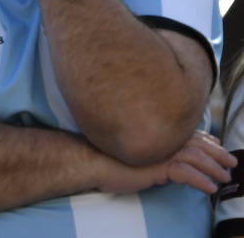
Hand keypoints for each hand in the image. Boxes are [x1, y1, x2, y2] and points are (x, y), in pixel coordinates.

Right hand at [98, 130, 235, 194]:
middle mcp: (158, 137)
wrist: (90, 160)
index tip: (217, 145)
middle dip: (216, 153)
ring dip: (213, 168)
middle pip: (196, 143)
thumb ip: (152, 150)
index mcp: (155, 132)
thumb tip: (166, 160)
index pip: (186, 133)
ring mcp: (158, 150)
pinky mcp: (156, 165)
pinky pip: (185, 173)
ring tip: (223, 178)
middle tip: (230, 162)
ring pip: (195, 157)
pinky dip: (200, 180)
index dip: (205, 139)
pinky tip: (208, 188)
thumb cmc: (107, 156)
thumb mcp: (134, 151)